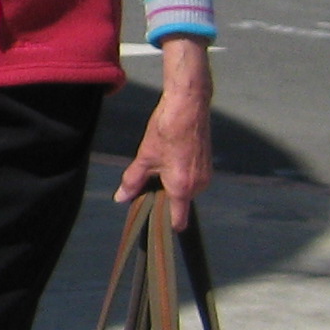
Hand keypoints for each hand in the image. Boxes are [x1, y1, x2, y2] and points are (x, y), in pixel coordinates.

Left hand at [114, 39, 213, 224]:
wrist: (188, 105)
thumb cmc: (166, 131)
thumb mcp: (144, 157)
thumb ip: (132, 182)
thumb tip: (121, 198)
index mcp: (183, 188)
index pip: (178, 220)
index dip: (166, 224)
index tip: (154, 223)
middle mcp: (199, 185)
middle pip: (179, 202)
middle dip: (164, 196)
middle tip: (149, 180)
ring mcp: (206, 175)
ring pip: (185, 188)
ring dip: (172, 182)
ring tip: (161, 162)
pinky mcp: (208, 164)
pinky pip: (192, 177)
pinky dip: (180, 172)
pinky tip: (171, 155)